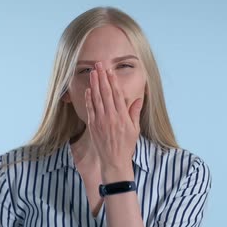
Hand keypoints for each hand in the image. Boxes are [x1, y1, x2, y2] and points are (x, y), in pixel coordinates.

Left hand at [85, 61, 142, 182]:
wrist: (114, 161)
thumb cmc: (126, 146)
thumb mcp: (135, 129)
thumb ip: (134, 113)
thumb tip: (138, 99)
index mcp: (123, 117)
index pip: (117, 95)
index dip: (113, 81)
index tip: (110, 71)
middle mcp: (111, 117)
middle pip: (106, 93)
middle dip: (102, 77)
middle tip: (99, 65)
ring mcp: (100, 121)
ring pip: (97, 99)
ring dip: (94, 84)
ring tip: (93, 72)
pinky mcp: (93, 126)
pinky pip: (90, 109)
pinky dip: (89, 99)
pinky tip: (88, 89)